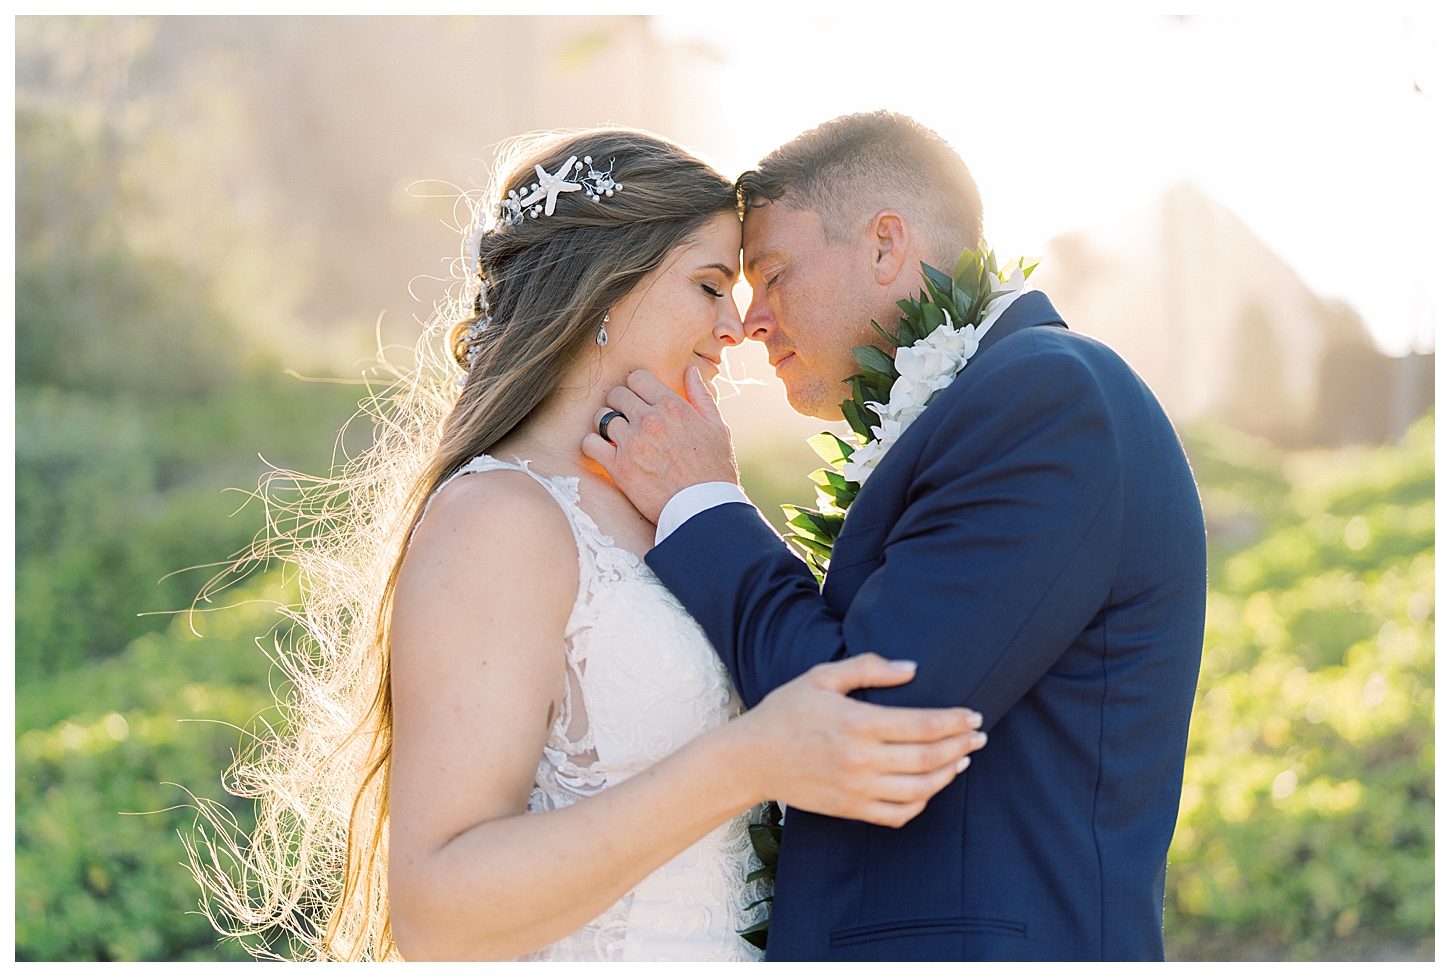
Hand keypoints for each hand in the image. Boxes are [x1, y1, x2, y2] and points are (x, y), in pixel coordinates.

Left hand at [582, 367, 737, 524]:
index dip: (636, 387)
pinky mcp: (618, 467)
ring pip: (601, 417)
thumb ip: (701, 397)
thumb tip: (690, 372)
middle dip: (620, 404)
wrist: (704, 509)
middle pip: (616, 394)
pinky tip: (605, 452)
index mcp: (673, 406)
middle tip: (628, 419)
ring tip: (617, 437)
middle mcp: (650, 420)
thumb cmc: (715, 470)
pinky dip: (594, 446)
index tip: (639, 400)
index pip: (637, 378)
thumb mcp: (717, 428)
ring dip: (607, 425)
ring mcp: (632, 443)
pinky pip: (590, 443)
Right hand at [733, 654, 985, 827]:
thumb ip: (868, 668)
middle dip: (962, 746)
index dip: (955, 721)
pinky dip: (921, 804)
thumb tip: (911, 668)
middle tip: (979, 736)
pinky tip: (930, 787)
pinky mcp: (850, 808)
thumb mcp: (821, 677)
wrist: (751, 758)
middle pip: (928, 757)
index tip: (974, 715)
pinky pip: (898, 814)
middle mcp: (861, 760)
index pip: (922, 725)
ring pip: (920, 790)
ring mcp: (856, 789)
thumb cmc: (786, 711)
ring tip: (962, 759)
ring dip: (948, 774)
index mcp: (857, 723)